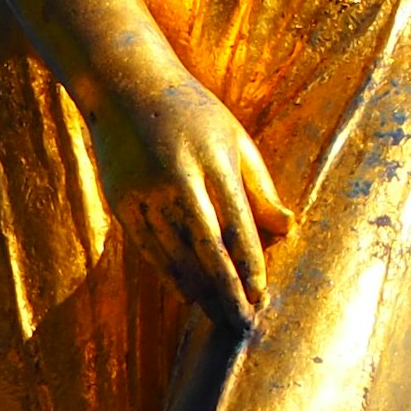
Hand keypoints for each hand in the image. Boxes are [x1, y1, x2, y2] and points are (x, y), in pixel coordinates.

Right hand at [87, 74, 294, 325]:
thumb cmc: (195, 116)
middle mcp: (179, 178)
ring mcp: (146, 191)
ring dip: (200, 290)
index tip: (262, 295)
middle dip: (228, 289)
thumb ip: (259, 187)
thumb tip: (288, 229)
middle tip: (244, 323)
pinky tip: (189, 295)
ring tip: (221, 316)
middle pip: (207, 247)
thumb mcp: (235, 140)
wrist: (127, 87)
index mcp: (215, 160)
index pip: (238, 224)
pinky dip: (171, 275)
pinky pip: (150, 249)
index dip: (251, 264)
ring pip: (176, 254)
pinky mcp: (122, 201)